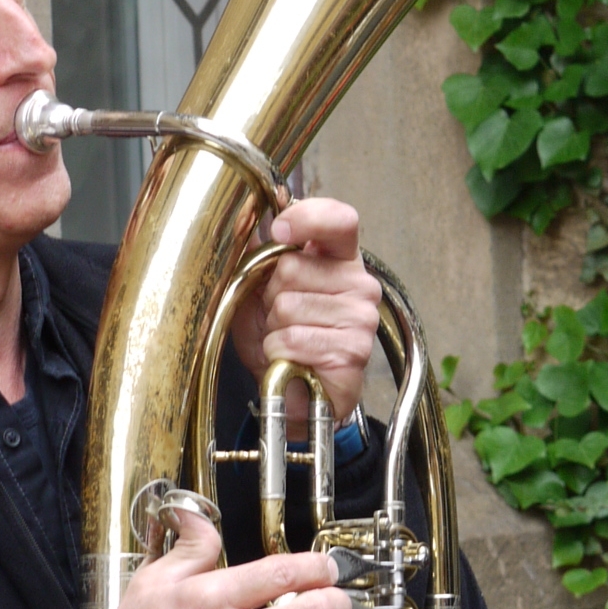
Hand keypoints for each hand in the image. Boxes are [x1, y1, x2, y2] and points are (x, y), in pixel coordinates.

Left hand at [225, 197, 381, 434]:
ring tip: (286, 338)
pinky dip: (279, 351)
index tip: (279, 230)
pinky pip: (293, 338)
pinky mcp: (354, 349)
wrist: (291, 391)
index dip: (307, 218)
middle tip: (279, 316)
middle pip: (294, 265)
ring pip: (289, 305)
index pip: (339, 220)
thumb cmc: (281, 336)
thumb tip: (246, 221)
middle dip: (271, 294)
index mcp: (340, 258)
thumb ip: (259, 253)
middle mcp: (360, 282)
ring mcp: (362, 316)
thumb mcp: (260, 289)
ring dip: (274, 327)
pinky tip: (292, 358)